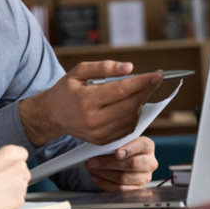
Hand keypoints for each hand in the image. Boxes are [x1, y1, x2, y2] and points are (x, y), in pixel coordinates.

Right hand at [0, 145, 30, 208]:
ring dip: (13, 188)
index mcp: (10, 153)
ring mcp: (20, 184)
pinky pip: (18, 199)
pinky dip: (10, 201)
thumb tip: (4, 167)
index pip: (22, 154)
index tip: (9, 166)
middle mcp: (19, 167)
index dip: (15, 161)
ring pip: (21, 186)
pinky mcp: (19, 200)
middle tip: (1, 181)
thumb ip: (1, 161)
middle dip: (15, 176)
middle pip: (24, 171)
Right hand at [19, 61, 161, 145]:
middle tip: (154, 80)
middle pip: (130, 106)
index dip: (142, 83)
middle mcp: (92, 120)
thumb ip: (103, 67)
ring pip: (131, 118)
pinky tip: (129, 104)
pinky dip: (133, 115)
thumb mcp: (79, 71)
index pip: (121, 90)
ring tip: (137, 91)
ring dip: (140, 103)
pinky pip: (127, 128)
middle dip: (146, 91)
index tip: (158, 75)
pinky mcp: (102, 141)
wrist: (52, 115)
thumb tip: (129, 67)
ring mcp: (98, 133)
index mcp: (86, 100)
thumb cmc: (66, 90)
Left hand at [85, 136, 157, 190]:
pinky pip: (120, 189)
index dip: (130, 149)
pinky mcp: (137, 189)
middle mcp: (150, 162)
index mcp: (147, 146)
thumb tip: (100, 144)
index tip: (117, 153)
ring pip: (123, 177)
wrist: (124, 160)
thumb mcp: (120, 141)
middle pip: (132, 164)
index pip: (142, 145)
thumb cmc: (120, 148)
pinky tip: (96, 177)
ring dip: (103, 173)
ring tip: (91, 168)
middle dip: (109, 163)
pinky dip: (105, 183)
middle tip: (93, 161)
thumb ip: (115, 141)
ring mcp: (145, 177)